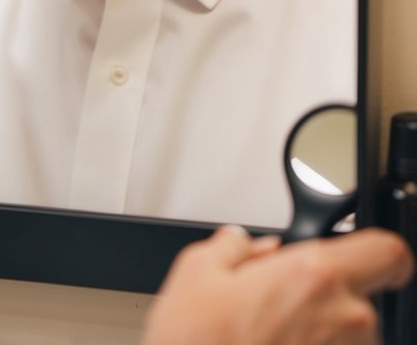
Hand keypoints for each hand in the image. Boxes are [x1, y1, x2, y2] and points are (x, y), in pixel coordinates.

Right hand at [143, 226, 412, 344]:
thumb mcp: (195, 272)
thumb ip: (233, 246)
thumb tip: (247, 246)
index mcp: (315, 277)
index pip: (387, 252)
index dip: (375, 250)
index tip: (362, 254)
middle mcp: (345, 321)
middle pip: (360, 299)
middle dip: (324, 300)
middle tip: (278, 307)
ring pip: (347, 338)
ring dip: (319, 336)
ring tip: (269, 340)